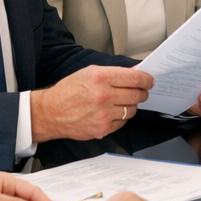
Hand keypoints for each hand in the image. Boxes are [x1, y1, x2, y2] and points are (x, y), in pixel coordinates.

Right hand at [31, 66, 153, 142]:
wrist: (50, 113)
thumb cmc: (69, 91)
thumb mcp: (90, 72)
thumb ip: (114, 72)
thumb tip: (135, 72)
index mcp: (101, 78)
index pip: (135, 78)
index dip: (147, 79)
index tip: (149, 81)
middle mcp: (103, 96)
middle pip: (137, 95)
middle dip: (143, 92)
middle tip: (141, 91)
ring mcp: (103, 114)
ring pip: (131, 110)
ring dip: (131, 105)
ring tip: (123, 102)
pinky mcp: (101, 128)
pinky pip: (122, 122)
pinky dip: (121, 117)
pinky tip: (113, 112)